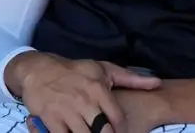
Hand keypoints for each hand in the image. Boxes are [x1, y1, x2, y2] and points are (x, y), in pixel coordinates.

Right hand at [8, 52, 160, 132]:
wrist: (37, 69)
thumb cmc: (74, 71)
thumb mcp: (102, 69)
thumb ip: (130, 78)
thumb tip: (157, 82)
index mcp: (98, 89)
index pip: (118, 119)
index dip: (121, 131)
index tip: (118, 132)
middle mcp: (84, 101)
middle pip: (103, 132)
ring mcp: (66, 111)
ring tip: (89, 132)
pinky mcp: (50, 119)